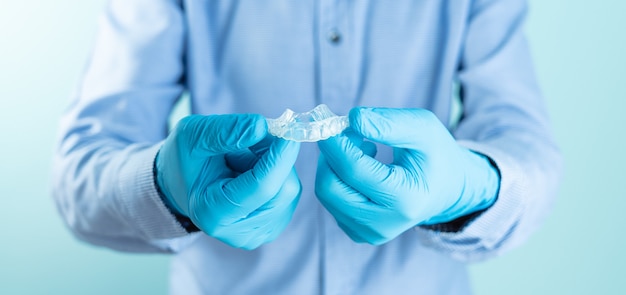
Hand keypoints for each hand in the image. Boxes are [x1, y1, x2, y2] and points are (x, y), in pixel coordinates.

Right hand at [156, 114, 300, 249]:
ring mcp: (259, 234)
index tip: (290, 131)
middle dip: (275, 157)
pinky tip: (251, 171)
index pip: (262, 187)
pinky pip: (288, 192)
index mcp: (213, 214)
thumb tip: (262, 127)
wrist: (182, 182)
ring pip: (289, 189)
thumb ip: (225, 131)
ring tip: (242, 158)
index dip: (279, 158)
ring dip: (274, 164)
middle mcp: (238, 233)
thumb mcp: (193, 135)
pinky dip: (276, 174)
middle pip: (283, 189)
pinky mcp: (272, 226)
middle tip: (254, 137)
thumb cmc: (186, 159)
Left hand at [315, 107, 498, 244]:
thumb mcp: (423, 129)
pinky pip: (332, 201)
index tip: (329, 122)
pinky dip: (338, 178)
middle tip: (349, 132)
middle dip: (331, 154)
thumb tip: (353, 118)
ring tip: (363, 147)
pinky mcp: (358, 232)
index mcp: (405, 200)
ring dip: (334, 164)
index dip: (335, 144)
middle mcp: (384, 224)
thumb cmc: (436, 155)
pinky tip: (361, 168)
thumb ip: (389, 123)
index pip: (353, 170)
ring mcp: (369, 233)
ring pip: (326, 194)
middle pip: (330, 187)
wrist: (446, 190)